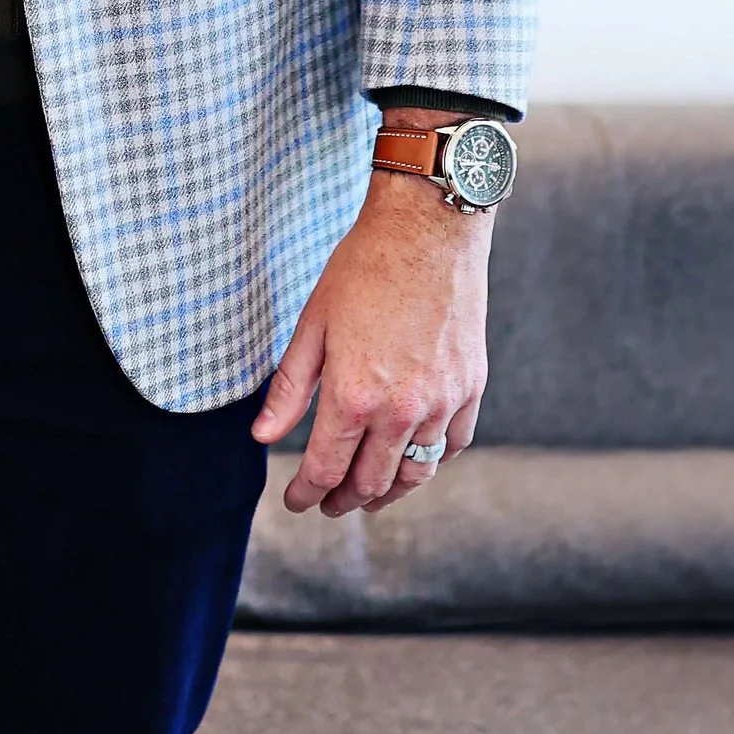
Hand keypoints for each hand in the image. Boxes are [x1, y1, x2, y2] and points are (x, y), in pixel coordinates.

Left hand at [250, 169, 489, 516]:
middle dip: (342, 501)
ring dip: (387, 492)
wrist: (427, 229)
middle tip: (327, 503)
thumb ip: (290, 388)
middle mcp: (400, 410)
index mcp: (353, 396)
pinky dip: (430, 460)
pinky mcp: (470, 387)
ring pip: (415, 474)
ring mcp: (441, 402)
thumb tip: (262, 437)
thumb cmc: (364, 269)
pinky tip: (413, 457)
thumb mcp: (313, 325)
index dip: (305, 495)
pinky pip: (452, 444)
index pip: (325, 470)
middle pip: (370, 483)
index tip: (296, 502)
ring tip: (368, 495)